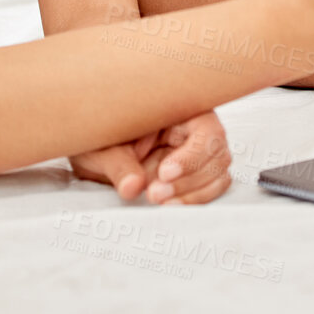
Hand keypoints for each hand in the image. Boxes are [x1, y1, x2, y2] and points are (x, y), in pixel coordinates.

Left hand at [68, 110, 231, 204]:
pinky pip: (210, 188)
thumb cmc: (102, 138)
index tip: (164, 173)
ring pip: (217, 173)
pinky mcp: (195, 174)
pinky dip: (194, 200)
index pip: (205, 128)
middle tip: (155, 194)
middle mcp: (193, 127)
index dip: (192, 153)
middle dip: (190, 178)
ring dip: (193, 193)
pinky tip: (169, 205)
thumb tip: (132, 187)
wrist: (95, 151)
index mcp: (177, 107)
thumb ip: (118, 165)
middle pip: (217, 152)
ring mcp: (197, 151)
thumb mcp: (103, 147)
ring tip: (159, 202)